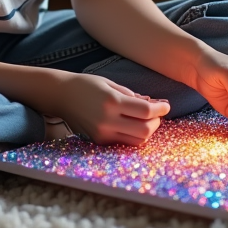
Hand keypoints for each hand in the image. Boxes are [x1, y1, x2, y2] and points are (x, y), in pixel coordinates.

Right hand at [52, 73, 170, 145]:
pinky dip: (133, 135)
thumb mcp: (111, 84)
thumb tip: (154, 104)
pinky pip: (124, 142)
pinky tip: (132, 125)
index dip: (161, 109)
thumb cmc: (87, 85)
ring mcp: (102, 133)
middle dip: (156, 122)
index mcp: (111, 102)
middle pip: (145, 130)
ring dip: (147, 131)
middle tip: (157, 114)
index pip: (145, 111)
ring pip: (137, 141)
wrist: (61, 96)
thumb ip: (133, 96)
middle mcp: (107, 120)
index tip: (166, 106)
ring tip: (146, 120)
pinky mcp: (99, 141)